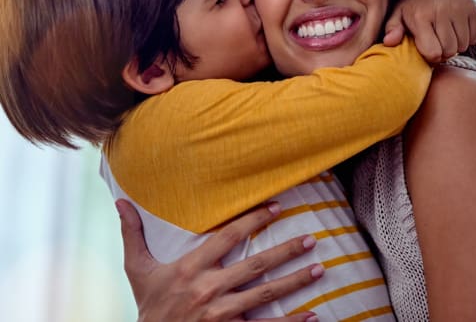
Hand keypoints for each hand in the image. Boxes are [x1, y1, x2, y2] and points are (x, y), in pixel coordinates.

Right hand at [116, 199, 322, 321]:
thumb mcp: (137, 269)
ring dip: (295, 281)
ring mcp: (222, 315)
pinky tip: (312, 314)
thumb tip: (120, 201)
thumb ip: (132, 233)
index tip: (276, 208)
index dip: (253, 219)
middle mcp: (209, 290)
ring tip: (319, 267)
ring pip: (265, 295)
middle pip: (255, 265)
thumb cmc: (148, 305)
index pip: (228, 236)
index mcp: (190, 268)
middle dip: (285, 250)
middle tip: (310, 238)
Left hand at [383, 0, 475, 62]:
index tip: (426, 48)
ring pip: (463, 45)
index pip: (433, 53)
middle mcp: (442, 11)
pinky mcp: (474, 7)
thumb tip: (388, 42)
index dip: (430, 56)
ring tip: (443, 35)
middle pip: (449, 51)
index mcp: (421, 16)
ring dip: (454, 45)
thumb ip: (392, 29)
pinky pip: (474, 36)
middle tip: (435, 42)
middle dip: (442, 52)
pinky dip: (466, 37)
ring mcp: (460, 8)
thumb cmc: (409, 6)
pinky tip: (454, 28)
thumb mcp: (396, 15)